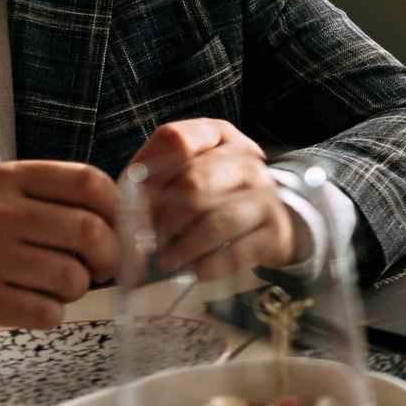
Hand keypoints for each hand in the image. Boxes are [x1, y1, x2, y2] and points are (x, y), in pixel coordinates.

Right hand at [0, 161, 118, 340]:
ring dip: (75, 291)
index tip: (114, 230)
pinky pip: (45, 311)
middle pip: (91, 232)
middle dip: (107, 258)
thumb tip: (112, 216)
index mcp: (6, 179)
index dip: (116, 211)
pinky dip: (49, 315)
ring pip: (72, 276)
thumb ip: (42, 197)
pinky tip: (31, 307)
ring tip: (54, 289)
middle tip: (98, 269)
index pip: (90, 183)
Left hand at [124, 119, 297, 281]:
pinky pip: (237, 253)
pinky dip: (208, 266)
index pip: (177, 140)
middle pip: (194, 184)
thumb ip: (154, 178)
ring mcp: (267, 195)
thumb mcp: (187, 170)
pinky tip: (194, 270)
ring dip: (183, 247)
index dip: (149, 170)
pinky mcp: (276, 231)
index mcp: (219, 136)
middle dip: (164, 219)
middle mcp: (247, 160)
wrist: (270, 215)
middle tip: (150, 241)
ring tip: (167, 260)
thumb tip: (128, 210)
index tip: (136, 199)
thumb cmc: (215, 192)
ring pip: (216, 222)